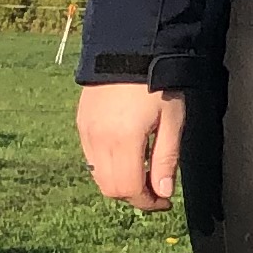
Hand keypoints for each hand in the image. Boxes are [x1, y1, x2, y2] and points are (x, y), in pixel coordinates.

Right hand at [77, 82, 184, 209]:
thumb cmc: (157, 84)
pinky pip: (90, 158)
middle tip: (156, 190)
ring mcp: (86, 132)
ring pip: (97, 175)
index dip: (147, 202)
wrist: (128, 51)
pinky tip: (126, 153)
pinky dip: (107, 166)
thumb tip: (163, 193)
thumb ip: (166, 158)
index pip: (128, 189)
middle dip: (134, 195)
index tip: (164, 201)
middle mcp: (98, 140)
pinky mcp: (81, 124)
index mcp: (123, 140)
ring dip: (119, 181)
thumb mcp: (172, 120)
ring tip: (143, 170)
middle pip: (110, 188)